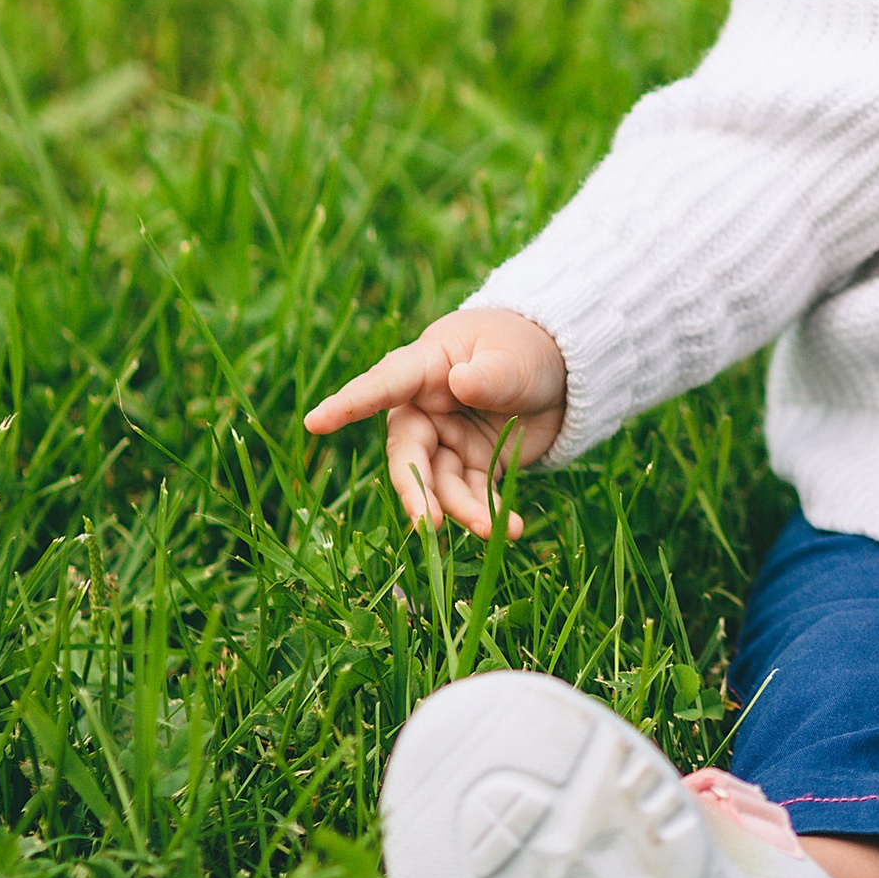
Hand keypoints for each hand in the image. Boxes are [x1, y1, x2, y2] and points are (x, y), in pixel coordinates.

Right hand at [304, 307, 566, 537]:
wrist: (563, 370)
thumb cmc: (526, 348)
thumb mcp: (513, 357)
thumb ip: (489, 373)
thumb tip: (459, 383)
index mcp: (429, 366)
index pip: (384, 383)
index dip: (350, 404)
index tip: (315, 422)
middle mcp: (428, 408)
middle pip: (408, 453)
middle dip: (415, 490)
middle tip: (429, 524)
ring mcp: (449, 440)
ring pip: (439, 484)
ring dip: (461, 510)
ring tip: (492, 529)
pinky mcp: (473, 464)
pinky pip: (471, 494)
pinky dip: (487, 512)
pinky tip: (510, 526)